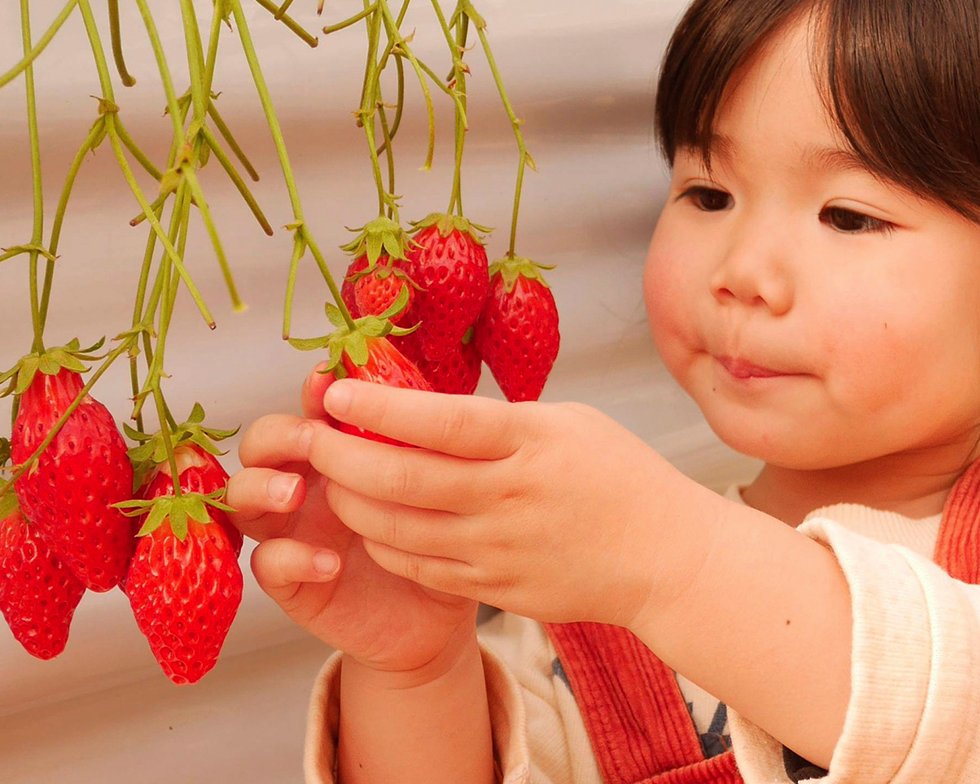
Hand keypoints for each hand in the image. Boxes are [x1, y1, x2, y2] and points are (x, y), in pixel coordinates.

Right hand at [225, 367, 478, 677]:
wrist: (435, 615)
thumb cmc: (434, 539)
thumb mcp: (434, 488)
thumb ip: (416, 446)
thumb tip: (417, 394)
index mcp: (338, 453)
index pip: (311, 410)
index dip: (313, 392)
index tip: (327, 380)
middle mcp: (305, 485)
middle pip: (261, 445)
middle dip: (278, 435)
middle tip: (309, 439)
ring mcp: (290, 531)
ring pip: (243, 497)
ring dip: (261, 487)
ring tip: (294, 493)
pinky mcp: (290, 581)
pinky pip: (267, 563)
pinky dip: (291, 558)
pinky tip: (329, 562)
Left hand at [312, 379, 718, 628]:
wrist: (664, 558)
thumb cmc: (620, 475)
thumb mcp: (568, 421)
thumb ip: (500, 419)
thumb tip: (425, 413)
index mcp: (531, 442)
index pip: (441, 421)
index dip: (380, 406)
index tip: (337, 392)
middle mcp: (510, 496)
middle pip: (405, 477)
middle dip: (344, 456)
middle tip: (315, 440)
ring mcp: (501, 549)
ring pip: (400, 529)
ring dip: (353, 503)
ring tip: (335, 481)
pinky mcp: (496, 587)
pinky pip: (420, 567)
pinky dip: (385, 543)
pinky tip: (372, 524)